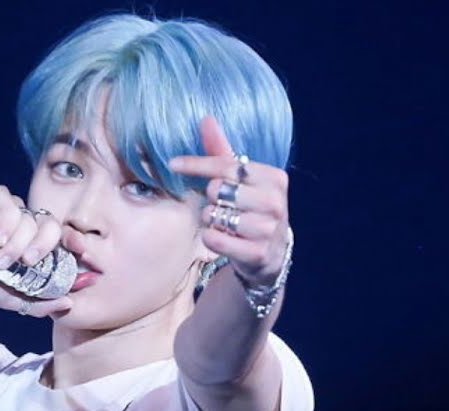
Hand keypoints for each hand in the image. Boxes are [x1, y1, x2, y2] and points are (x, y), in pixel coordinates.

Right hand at [0, 185, 72, 316]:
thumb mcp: (11, 298)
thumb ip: (40, 304)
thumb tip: (69, 303)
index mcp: (36, 247)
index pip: (64, 240)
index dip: (74, 244)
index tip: (79, 252)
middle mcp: (28, 226)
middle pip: (53, 227)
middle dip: (43, 246)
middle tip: (26, 262)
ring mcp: (13, 211)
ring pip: (31, 220)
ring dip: (17, 243)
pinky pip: (13, 206)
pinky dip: (7, 225)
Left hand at [169, 116, 290, 286]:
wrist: (270, 251)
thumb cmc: (252, 207)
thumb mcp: (243, 179)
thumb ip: (223, 151)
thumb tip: (207, 119)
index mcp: (275, 177)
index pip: (227, 166)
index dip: (197, 164)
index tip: (173, 163)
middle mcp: (275, 202)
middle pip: (218, 189)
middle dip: (211, 196)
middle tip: (222, 203)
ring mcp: (268, 229)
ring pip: (214, 215)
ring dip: (210, 219)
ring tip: (224, 221)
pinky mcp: (257, 252)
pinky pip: (214, 239)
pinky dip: (211, 238)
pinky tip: (224, 236)